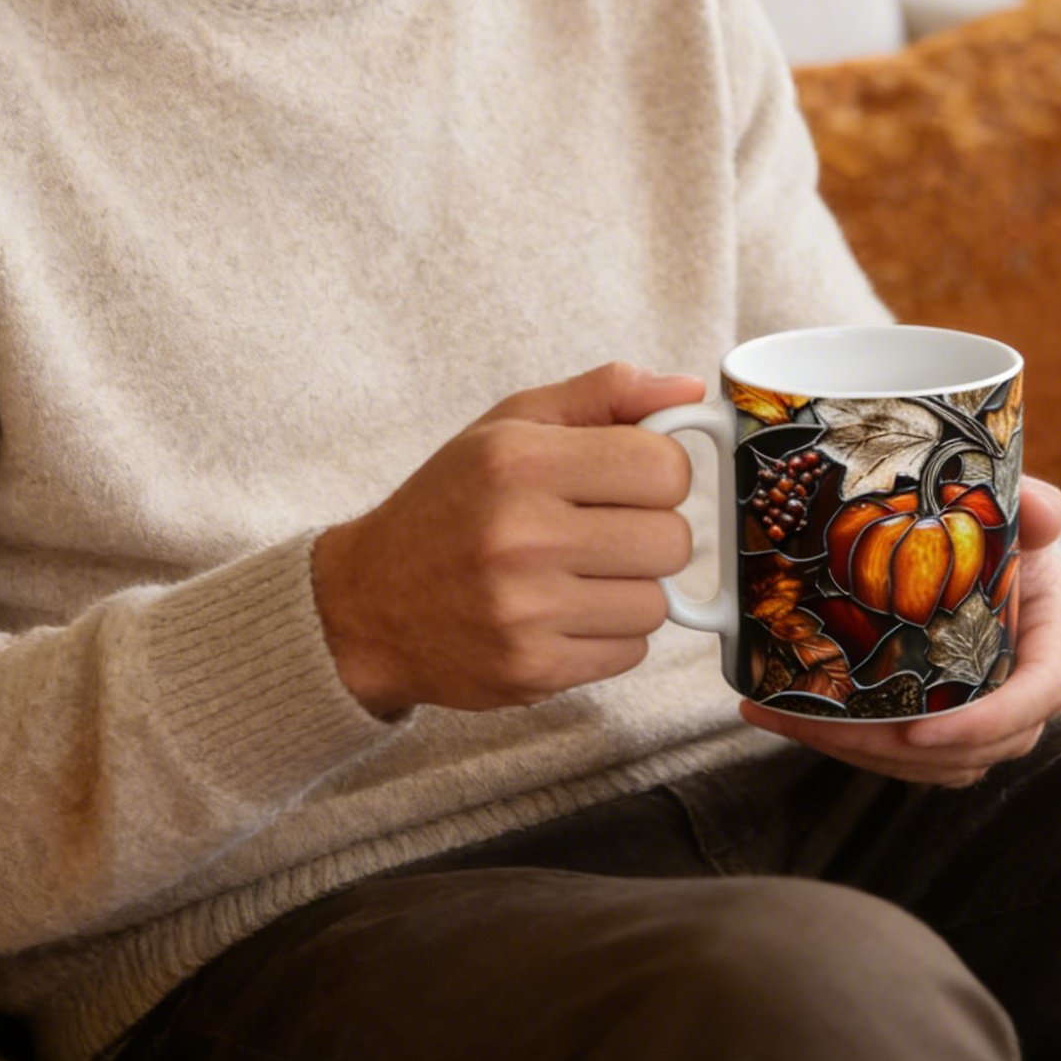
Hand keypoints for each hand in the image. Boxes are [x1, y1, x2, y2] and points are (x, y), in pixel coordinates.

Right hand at [311, 364, 704, 718]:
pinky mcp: (533, 669)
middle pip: (672, 540)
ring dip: (629, 590)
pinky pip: (631, 653)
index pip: (665, 466)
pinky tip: (560, 614)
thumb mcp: (510, 426)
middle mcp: (521, 533)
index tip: (624, 479)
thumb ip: (603, 396)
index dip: (657, 472)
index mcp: (519, 459)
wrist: (368, 602)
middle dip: (646, 533)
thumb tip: (692, 392)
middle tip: (598, 530)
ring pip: (657, 604)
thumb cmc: (450, 504)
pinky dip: (608, 635)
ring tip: (574, 574)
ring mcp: (526, 609)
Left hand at [738, 476, 1060, 786]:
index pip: (1035, 697)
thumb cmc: (1009, 530)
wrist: (994, 547)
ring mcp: (993, 711)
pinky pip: (913, 754)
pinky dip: (855, 743)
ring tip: (789, 718)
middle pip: (975, 745)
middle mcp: (1031, 686)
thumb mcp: (1022, 514)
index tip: (917, 735)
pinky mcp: (954, 720)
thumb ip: (1036, 508)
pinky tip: (791, 716)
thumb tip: (1044, 510)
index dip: (982, 725)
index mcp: (1056, 636)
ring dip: (862, 750)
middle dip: (895, 748)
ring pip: (937, 761)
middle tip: (822, 724)